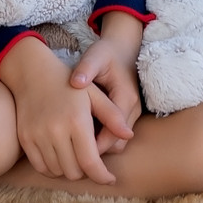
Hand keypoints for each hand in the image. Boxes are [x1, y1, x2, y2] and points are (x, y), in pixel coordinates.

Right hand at [0, 36, 132, 182]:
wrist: (32, 73)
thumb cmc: (68, 84)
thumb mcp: (95, 95)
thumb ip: (113, 116)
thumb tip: (129, 135)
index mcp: (77, 121)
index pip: (90, 163)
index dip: (102, 176)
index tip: (109, 179)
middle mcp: (55, 131)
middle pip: (74, 172)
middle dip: (87, 172)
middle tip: (92, 162)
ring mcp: (37, 136)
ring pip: (58, 172)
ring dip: (70, 170)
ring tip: (76, 158)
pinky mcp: (25, 139)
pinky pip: (41, 167)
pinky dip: (53, 168)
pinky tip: (61, 158)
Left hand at [71, 12, 144, 154]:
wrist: (122, 50)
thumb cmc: (106, 54)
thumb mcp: (96, 56)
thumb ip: (87, 68)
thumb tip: (76, 83)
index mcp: (126, 98)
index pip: (114, 132)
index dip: (94, 144)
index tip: (72, 146)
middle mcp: (132, 110)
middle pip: (118, 143)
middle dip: (96, 151)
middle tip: (70, 152)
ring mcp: (132, 115)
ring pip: (118, 143)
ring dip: (99, 147)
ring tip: (74, 146)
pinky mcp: (126, 117)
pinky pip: (115, 137)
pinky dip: (101, 141)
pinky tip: (81, 137)